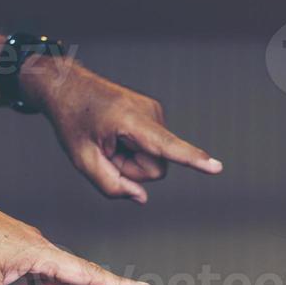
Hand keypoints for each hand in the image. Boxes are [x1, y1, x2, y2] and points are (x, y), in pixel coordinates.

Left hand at [24, 58, 222, 201]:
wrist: (68, 86)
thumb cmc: (73, 122)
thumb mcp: (82, 159)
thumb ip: (111, 185)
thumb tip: (142, 197)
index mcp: (129, 121)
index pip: (166, 147)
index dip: (193, 160)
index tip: (217, 168)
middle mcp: (150, 113)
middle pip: (157, 167)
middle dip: (132, 170)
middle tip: (106, 152)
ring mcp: (156, 111)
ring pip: (157, 158)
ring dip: (132, 158)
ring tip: (110, 141)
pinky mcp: (156, 115)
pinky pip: (154, 148)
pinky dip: (135, 148)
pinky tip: (118, 135)